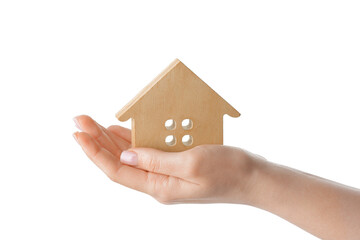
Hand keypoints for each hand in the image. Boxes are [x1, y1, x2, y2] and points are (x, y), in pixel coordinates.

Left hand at [73, 115, 265, 203]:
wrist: (252, 177)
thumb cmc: (228, 171)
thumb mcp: (192, 163)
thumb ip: (156, 160)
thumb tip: (126, 155)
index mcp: (160, 186)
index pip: (117, 170)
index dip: (95, 152)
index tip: (79, 134)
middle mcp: (159, 182)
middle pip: (119, 162)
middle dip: (97, 140)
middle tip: (79, 120)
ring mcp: (166, 173)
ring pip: (130, 156)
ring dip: (111, 139)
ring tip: (93, 123)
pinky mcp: (175, 164)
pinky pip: (146, 152)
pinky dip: (132, 139)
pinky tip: (121, 130)